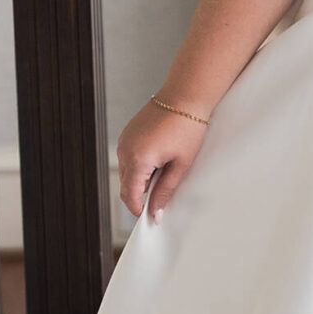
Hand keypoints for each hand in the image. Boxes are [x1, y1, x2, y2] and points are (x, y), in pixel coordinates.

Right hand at [117, 96, 210, 222]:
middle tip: (160, 197)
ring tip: (164, 171)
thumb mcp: (181, 164)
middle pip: (126, 185)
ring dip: (140, 179)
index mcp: (138, 160)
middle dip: (140, 195)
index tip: (150, 217)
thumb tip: (156, 211)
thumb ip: (165, 190)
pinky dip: (139, 164)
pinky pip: (129, 157)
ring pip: (127, 172)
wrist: (185, 97)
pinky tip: (158, 158)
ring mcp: (124, 141)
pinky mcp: (127, 134)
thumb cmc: (188, 127)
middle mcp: (125, 150)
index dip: (139, 209)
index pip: (130, 195)